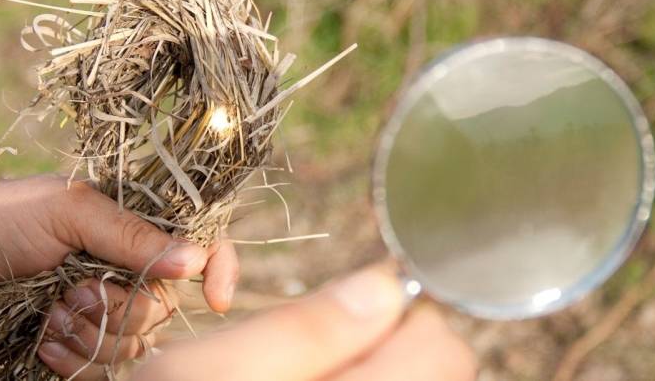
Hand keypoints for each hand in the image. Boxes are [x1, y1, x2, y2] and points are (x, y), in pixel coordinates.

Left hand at [0, 175, 238, 376]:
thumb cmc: (1, 219)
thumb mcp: (70, 212)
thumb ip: (133, 236)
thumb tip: (195, 260)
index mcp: (134, 229)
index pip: (199, 246)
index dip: (219, 270)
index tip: (219, 299)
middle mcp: (127, 269)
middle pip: (166, 307)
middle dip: (123, 308)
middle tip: (76, 291)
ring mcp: (102, 307)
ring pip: (134, 342)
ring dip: (92, 334)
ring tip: (52, 313)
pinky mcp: (77, 338)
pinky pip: (100, 365)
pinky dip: (72, 358)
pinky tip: (42, 338)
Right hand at [131, 266, 475, 380]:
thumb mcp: (210, 369)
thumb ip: (305, 328)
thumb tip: (386, 283)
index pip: (443, 349)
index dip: (405, 309)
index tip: (360, 298)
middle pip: (442, 368)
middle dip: (394, 335)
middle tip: (327, 335)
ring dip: (380, 359)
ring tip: (314, 365)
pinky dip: (371, 375)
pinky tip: (318, 378)